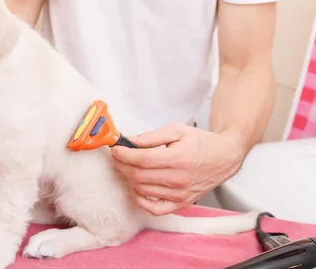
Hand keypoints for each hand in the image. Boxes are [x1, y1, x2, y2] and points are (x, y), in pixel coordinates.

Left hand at [111, 123, 245, 215]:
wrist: (225, 157)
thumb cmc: (201, 142)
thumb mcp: (176, 131)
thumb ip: (151, 136)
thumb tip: (129, 141)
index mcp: (177, 158)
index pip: (141, 159)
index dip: (123, 154)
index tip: (115, 149)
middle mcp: (179, 179)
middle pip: (138, 176)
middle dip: (122, 165)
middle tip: (117, 157)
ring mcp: (180, 194)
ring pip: (143, 190)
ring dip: (129, 179)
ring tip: (128, 167)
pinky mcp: (182, 203)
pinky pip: (155, 209)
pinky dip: (141, 201)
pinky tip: (138, 188)